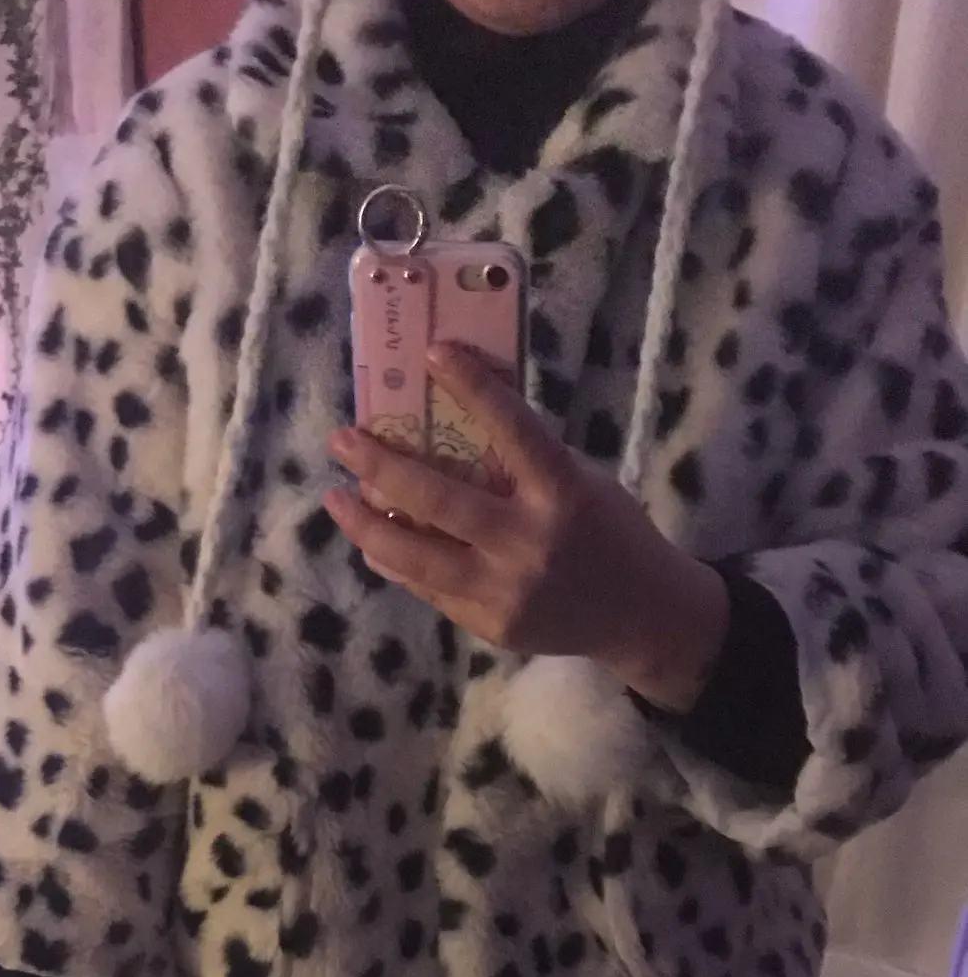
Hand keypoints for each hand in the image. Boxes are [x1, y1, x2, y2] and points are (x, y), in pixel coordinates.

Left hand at [324, 343, 729, 713]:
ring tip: (335, 499)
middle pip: (440, 502)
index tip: (432, 351)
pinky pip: (429, 589)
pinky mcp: (489, 624)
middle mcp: (529, 543)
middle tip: (342, 440)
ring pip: (417, 557)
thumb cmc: (609, 532)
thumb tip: (451, 428)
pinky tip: (371, 542)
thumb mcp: (583, 483)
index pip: (514, 430)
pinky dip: (396, 562)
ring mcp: (505, 590)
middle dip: (381, 467)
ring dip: (366, 526)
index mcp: (563, 494)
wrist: (642, 616)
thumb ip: (524, 464)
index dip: (473, 388)